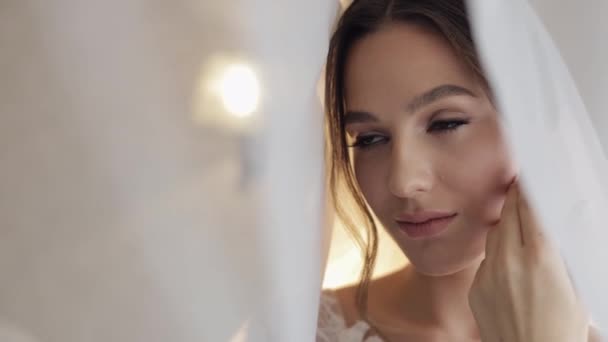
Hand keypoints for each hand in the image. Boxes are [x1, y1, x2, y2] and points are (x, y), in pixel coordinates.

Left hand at [468, 182, 589, 341]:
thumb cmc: (560, 329)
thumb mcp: (573, 287)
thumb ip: (558, 254)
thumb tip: (548, 227)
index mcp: (540, 258)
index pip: (530, 208)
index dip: (528, 189)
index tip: (527, 176)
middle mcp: (510, 262)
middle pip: (509, 215)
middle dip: (515, 198)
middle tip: (518, 186)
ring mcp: (489, 274)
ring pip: (494, 234)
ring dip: (504, 223)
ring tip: (514, 219)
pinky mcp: (476, 286)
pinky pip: (486, 259)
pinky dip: (496, 253)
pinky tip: (507, 259)